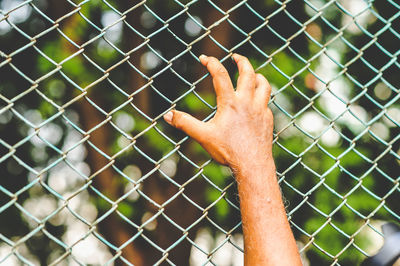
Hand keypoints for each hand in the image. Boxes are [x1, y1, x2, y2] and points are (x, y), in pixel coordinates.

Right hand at [164, 54, 272, 170]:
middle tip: (235, 57)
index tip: (204, 58)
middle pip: (248, 73)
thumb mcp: (203, 136)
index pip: (220, 75)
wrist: (253, 165)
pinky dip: (262, 97)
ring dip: (258, 76)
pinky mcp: (267, 120)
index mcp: (230, 103)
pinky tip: (257, 102)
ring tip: (253, 74)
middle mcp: (247, 102)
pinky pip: (266, 103)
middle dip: (241, 61)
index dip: (211, 63)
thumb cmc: (228, 151)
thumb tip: (168, 115)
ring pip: (264, 85)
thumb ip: (185, 124)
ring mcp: (260, 110)